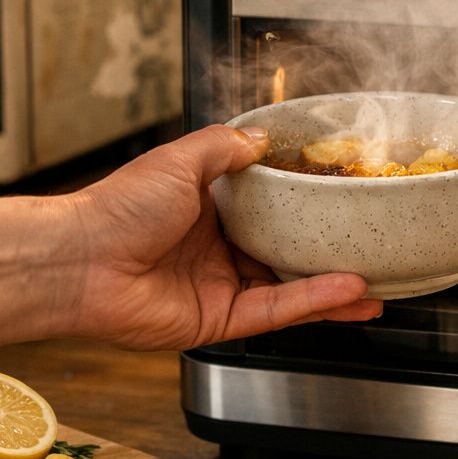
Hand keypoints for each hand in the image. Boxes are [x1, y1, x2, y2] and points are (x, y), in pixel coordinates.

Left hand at [60, 126, 381, 349]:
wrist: (79, 259)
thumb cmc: (115, 208)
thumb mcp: (180, 159)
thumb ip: (225, 147)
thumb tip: (262, 137)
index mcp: (208, 209)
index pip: (270, 208)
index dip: (306, 205)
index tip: (341, 196)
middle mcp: (218, 250)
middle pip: (287, 253)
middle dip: (330, 253)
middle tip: (373, 247)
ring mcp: (220, 287)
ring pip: (290, 287)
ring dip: (334, 286)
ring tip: (379, 279)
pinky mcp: (219, 321)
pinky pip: (276, 310)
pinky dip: (314, 301)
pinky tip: (348, 292)